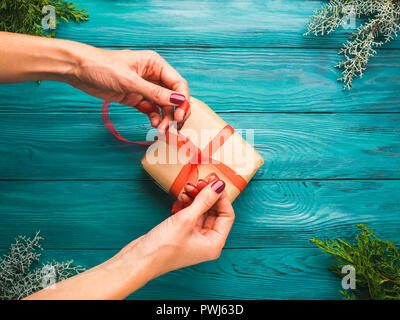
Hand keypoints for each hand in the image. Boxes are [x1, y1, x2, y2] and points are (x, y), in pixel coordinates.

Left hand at [69, 47, 189, 131]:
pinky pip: (152, 110)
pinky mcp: (136, 98)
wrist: (78, 70)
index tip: (179, 115)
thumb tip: (178, 100)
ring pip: (163, 106)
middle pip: (173, 97)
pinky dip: (155, 118)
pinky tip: (153, 124)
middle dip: (175, 112)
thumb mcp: (130, 80)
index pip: (178, 84)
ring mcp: (145, 88)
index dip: (182, 100)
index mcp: (155, 65)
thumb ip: (155, 92)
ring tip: (160, 129)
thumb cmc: (102, 66)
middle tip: (172, 127)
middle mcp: (153, 76)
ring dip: (165, 118)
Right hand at [120, 173, 234, 277]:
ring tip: (188, 187)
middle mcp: (207, 242)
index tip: (214, 181)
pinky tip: (182, 196)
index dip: (222, 197)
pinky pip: (191, 215)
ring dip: (197, 198)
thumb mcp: (186, 219)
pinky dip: (188, 204)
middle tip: (201, 180)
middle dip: (208, 195)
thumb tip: (219, 185)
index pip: (227, 215)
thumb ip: (204, 200)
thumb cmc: (162, 248)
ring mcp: (195, 238)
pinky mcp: (183, 233)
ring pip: (202, 212)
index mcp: (214, 243)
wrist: (138, 259)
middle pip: (215, 212)